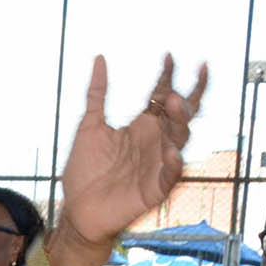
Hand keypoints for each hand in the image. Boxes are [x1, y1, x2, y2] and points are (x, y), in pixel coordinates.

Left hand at [56, 55, 210, 263]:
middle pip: (181, 115)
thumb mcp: (88, 126)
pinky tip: (171, 152)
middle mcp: (155, 142)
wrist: (77, 210)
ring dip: (180, 121)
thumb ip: (96, 93)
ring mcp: (157, 163)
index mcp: (141, 126)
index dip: (168, 76)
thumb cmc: (84, 171)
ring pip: (180, 138)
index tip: (169, 55)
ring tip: (175, 103)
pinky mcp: (155, 188)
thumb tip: (100, 58)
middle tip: (187, 79)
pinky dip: (173, 164)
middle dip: (187, 97)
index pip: (162, 97)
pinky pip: (170, 175)